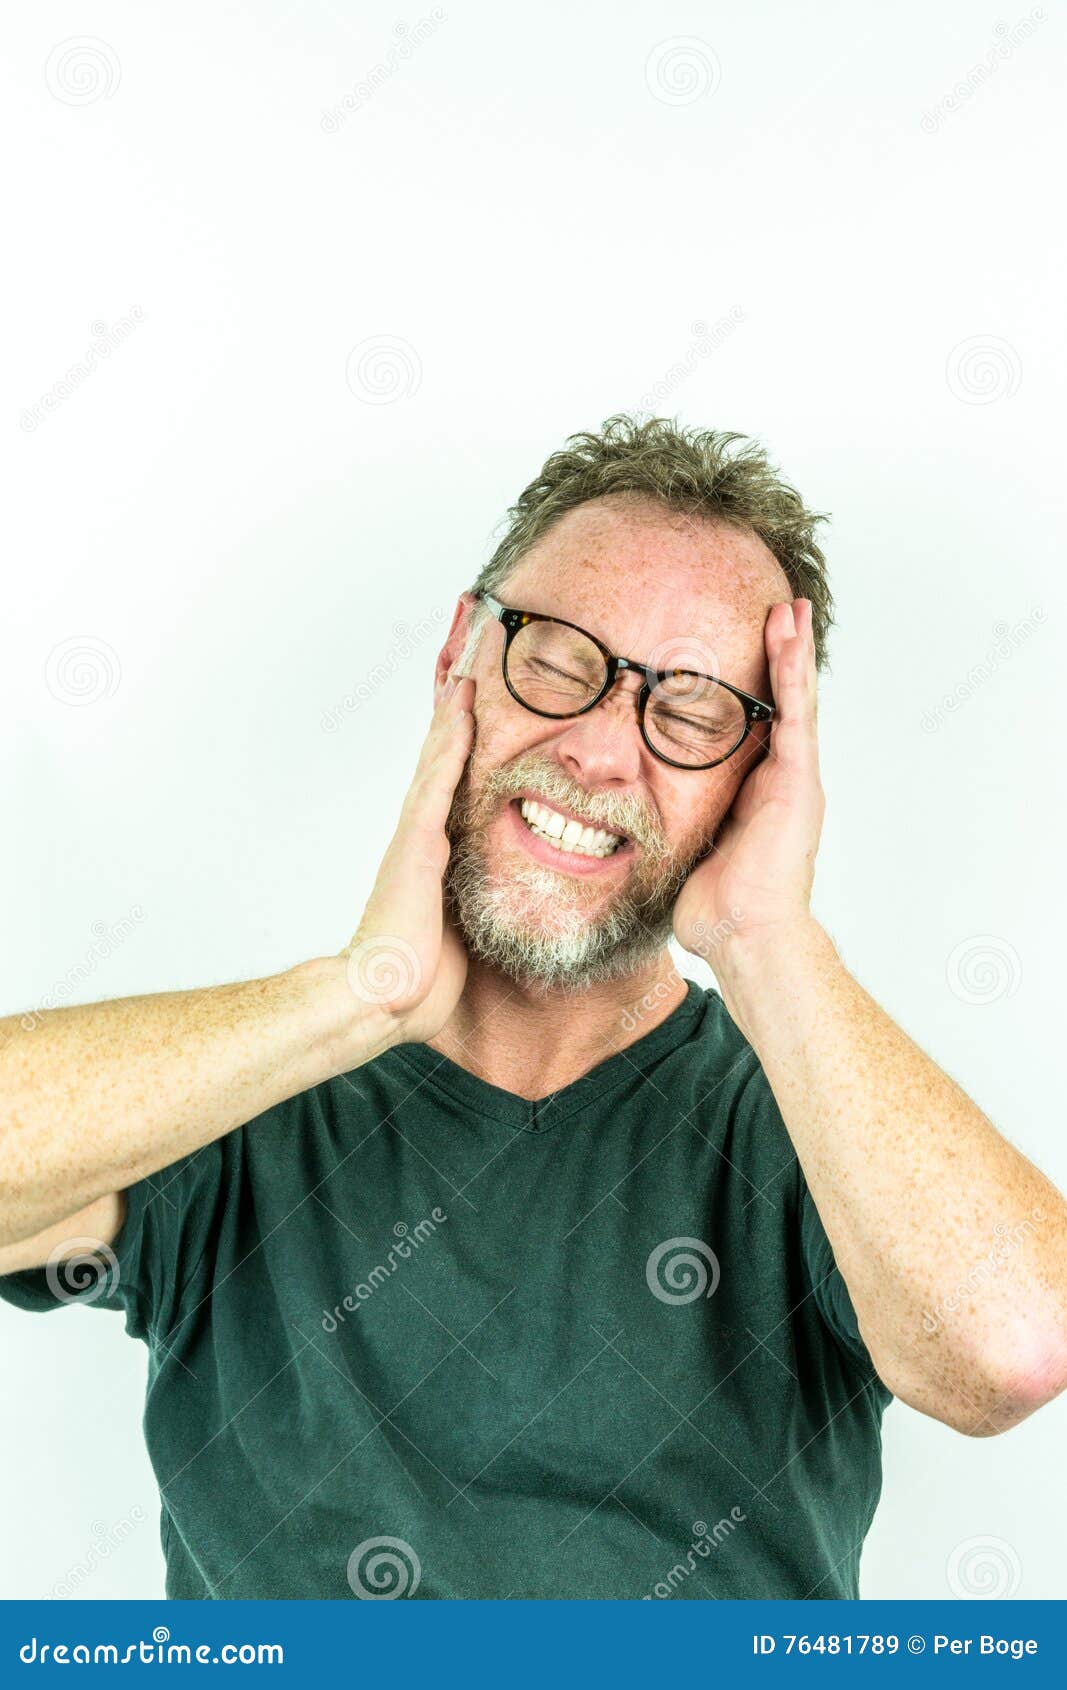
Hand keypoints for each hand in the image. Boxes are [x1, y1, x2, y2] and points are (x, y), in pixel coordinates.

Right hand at [339, 674, 473, 1045]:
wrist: (380, 997)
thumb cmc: (416, 980)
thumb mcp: (456, 938)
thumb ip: (469, 912)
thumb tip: (499, 912)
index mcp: (429, 863)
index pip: (446, 798)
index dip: (457, 759)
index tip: (471, 724)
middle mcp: (418, 843)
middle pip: (437, 771)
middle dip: (452, 728)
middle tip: (466, 682)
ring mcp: (414, 842)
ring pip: (435, 767)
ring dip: (451, 723)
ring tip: (464, 682)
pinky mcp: (415, 848)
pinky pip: (437, 787)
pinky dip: (450, 750)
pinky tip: (460, 719)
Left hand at [672, 600, 823, 963]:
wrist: (744, 935)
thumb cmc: (715, 908)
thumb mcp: (686, 847)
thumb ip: (674, 822)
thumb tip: (631, 819)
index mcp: (758, 793)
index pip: (757, 725)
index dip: (755, 686)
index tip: (741, 648)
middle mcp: (782, 780)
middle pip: (782, 703)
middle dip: (780, 656)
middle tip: (778, 610)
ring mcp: (795, 779)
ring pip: (795, 699)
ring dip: (791, 649)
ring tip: (787, 607)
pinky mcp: (797, 780)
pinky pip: (794, 712)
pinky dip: (792, 669)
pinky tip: (788, 632)